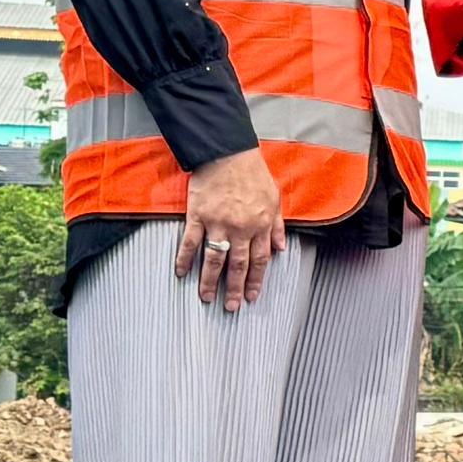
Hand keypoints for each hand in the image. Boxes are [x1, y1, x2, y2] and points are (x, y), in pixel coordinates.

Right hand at [173, 149, 284, 311]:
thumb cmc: (252, 175)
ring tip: (206, 298)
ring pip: (214, 259)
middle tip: (231, 307)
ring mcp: (218, 223)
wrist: (227, 154)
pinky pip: (190, 242)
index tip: (252, 296)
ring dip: (210, 281)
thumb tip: (281, 248)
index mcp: (260, 225)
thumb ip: (277, 226)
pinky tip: (180, 273)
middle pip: (238, 265)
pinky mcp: (198, 216)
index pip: (260, 260)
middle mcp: (241, 228)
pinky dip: (184, 258)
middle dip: (235, 288)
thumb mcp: (274, 199)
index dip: (257, 280)